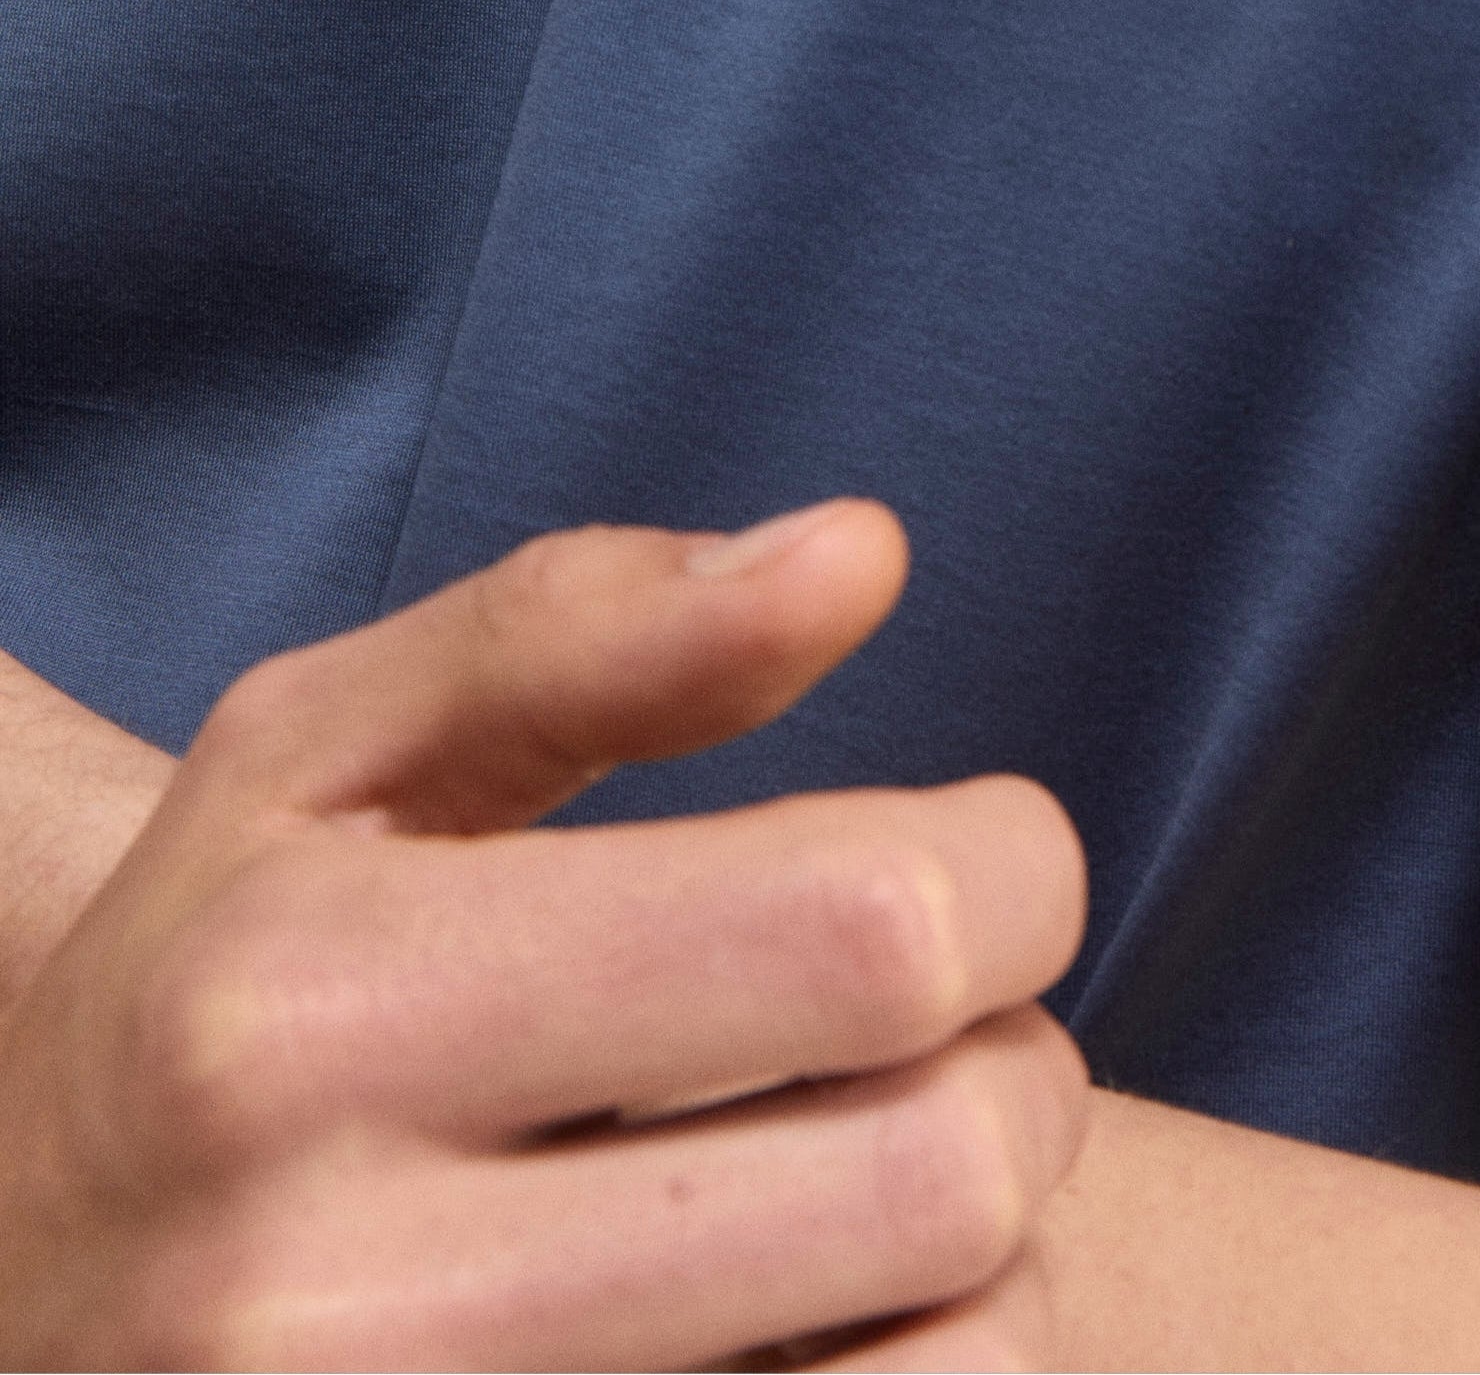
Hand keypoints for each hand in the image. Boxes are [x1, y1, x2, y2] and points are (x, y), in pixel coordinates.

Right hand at [0, 504, 1087, 1371]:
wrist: (12, 1310)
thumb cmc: (213, 993)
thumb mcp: (313, 759)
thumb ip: (583, 629)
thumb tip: (860, 550)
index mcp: (307, 1018)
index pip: (869, 927)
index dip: (1008, 868)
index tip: (983, 861)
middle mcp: (330, 1305)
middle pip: (945, 1169)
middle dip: (1016, 1069)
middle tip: (939, 1040)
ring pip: (964, 1371)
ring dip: (985, 1263)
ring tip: (872, 1190)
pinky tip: (805, 1323)